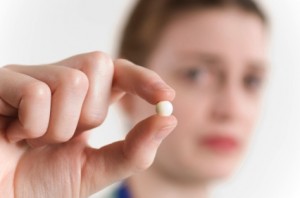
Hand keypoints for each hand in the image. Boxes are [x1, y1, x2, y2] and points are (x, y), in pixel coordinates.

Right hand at [0, 52, 176, 197]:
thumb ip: (134, 150)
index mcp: (86, 99)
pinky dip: (31, 125)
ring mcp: (32, 77)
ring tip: (35, 140)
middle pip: (99, 65)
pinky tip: (13, 134)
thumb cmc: (44, 184)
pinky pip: (36, 93)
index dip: (143, 79)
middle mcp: (61, 80)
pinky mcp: (4, 81)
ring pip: (72, 81)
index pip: (120, 71)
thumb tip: (169, 119)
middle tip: (62, 138)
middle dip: (89, 113)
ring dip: (59, 127)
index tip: (166, 97)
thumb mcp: (96, 169)